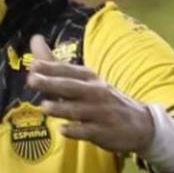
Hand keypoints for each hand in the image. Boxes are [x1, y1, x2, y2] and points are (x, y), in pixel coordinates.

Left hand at [26, 35, 153, 153]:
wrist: (141, 124)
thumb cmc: (103, 99)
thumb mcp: (85, 80)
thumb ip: (56, 65)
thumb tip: (34, 40)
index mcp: (89, 78)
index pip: (68, 71)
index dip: (51, 68)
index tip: (33, 65)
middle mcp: (96, 92)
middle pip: (72, 87)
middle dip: (52, 83)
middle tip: (32, 80)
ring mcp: (101, 112)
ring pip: (79, 110)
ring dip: (62, 108)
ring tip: (45, 107)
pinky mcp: (105, 131)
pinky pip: (89, 131)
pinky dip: (77, 130)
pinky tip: (64, 130)